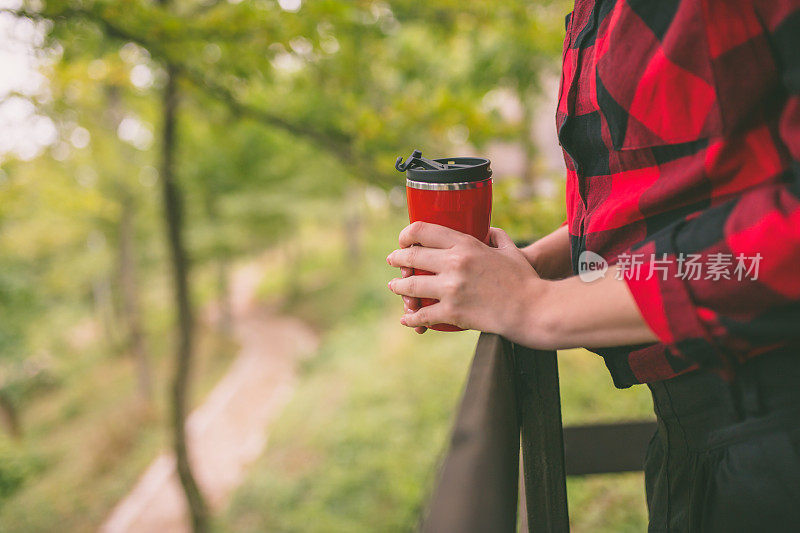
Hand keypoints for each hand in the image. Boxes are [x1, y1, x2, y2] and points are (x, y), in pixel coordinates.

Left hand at [386, 222, 658, 349]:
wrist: (533, 309)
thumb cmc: (525, 280)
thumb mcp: (510, 250)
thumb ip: (496, 236)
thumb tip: (487, 231)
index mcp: (466, 245)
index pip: (424, 230)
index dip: (407, 234)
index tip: (403, 239)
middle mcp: (454, 263)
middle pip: (411, 256)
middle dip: (397, 258)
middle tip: (392, 260)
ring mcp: (451, 289)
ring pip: (410, 286)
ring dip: (398, 287)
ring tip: (395, 287)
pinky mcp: (453, 313)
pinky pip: (422, 315)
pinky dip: (411, 319)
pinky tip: (407, 319)